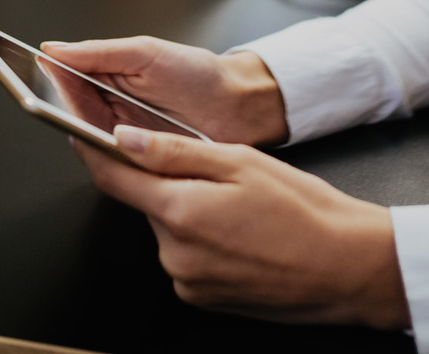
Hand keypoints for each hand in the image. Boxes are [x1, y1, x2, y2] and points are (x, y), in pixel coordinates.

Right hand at [40, 36, 286, 144]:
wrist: (241, 107)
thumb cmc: (199, 74)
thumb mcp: (146, 52)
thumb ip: (98, 52)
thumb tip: (53, 49)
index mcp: (107, 77)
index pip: (65, 80)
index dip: (46, 80)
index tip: (30, 76)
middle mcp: (110, 109)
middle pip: (69, 113)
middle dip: (59, 108)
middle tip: (55, 102)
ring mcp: (123, 137)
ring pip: (86, 140)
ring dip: (82, 133)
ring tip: (79, 121)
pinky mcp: (138, 163)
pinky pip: (111, 163)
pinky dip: (105, 156)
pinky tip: (102, 148)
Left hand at [74, 127, 408, 327]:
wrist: (347, 267)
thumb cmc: (305, 213)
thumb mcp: (240, 162)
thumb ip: (173, 151)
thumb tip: (124, 139)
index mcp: (180, 211)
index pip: (113, 177)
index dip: (92, 149)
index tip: (81, 131)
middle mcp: (173, 253)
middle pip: (147, 202)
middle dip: (168, 182)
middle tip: (215, 173)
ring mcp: (186, 281)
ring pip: (169, 229)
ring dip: (188, 211)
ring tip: (240, 208)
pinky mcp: (201, 298)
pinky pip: (186, 257)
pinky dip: (202, 240)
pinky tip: (241, 234)